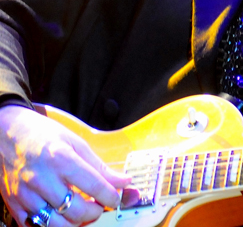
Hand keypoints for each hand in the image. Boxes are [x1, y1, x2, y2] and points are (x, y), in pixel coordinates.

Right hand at [0, 105, 129, 225]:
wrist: (7, 134)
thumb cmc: (43, 135)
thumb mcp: (76, 143)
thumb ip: (99, 166)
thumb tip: (122, 181)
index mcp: (61, 159)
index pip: (94, 186)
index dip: (111, 196)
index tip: (116, 198)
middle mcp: (41, 179)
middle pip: (76, 211)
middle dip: (94, 212)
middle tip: (99, 206)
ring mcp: (25, 194)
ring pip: (56, 224)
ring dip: (75, 223)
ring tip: (82, 212)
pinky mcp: (13, 204)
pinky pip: (34, 226)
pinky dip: (51, 225)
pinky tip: (60, 215)